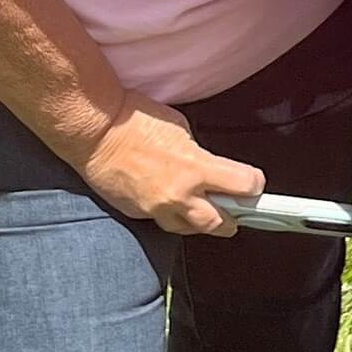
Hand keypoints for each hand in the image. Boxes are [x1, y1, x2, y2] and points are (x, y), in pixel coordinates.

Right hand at [78, 89, 264, 236]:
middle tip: (237, 209)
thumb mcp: (181, 129)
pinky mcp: (140, 215)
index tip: (254, 184)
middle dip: (233, 217)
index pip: (243, 186)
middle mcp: (180, 195)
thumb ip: (199, 154)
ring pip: (191, 230)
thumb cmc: (137, 121)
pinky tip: (174, 203)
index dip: (253, 185)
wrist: (97, 134)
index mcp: (195, 167)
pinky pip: (164, 222)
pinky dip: (173, 215)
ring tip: (205, 208)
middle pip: (221, 224)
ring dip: (202, 220)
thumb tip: (210, 166)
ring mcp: (158, 209)